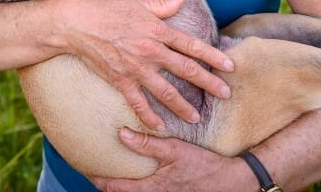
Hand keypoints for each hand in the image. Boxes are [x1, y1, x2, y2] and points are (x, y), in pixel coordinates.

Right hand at [64, 0, 232, 129]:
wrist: (76, 23)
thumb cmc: (105, 7)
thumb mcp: (136, 2)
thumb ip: (162, 5)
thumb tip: (182, 0)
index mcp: (157, 30)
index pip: (191, 45)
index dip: (212, 56)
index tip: (229, 66)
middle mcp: (151, 50)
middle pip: (186, 69)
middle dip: (208, 82)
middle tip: (225, 94)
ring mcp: (136, 67)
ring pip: (166, 91)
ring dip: (183, 106)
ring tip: (197, 117)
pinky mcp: (120, 80)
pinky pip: (138, 102)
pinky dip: (149, 116)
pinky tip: (160, 127)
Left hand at [91, 129, 251, 191]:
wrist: (231, 182)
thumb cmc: (204, 165)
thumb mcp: (175, 150)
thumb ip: (148, 143)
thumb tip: (121, 133)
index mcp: (154, 188)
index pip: (118, 189)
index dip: (100, 181)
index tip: (88, 172)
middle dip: (108, 187)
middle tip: (95, 175)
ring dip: (123, 190)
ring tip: (111, 178)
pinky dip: (138, 189)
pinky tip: (137, 180)